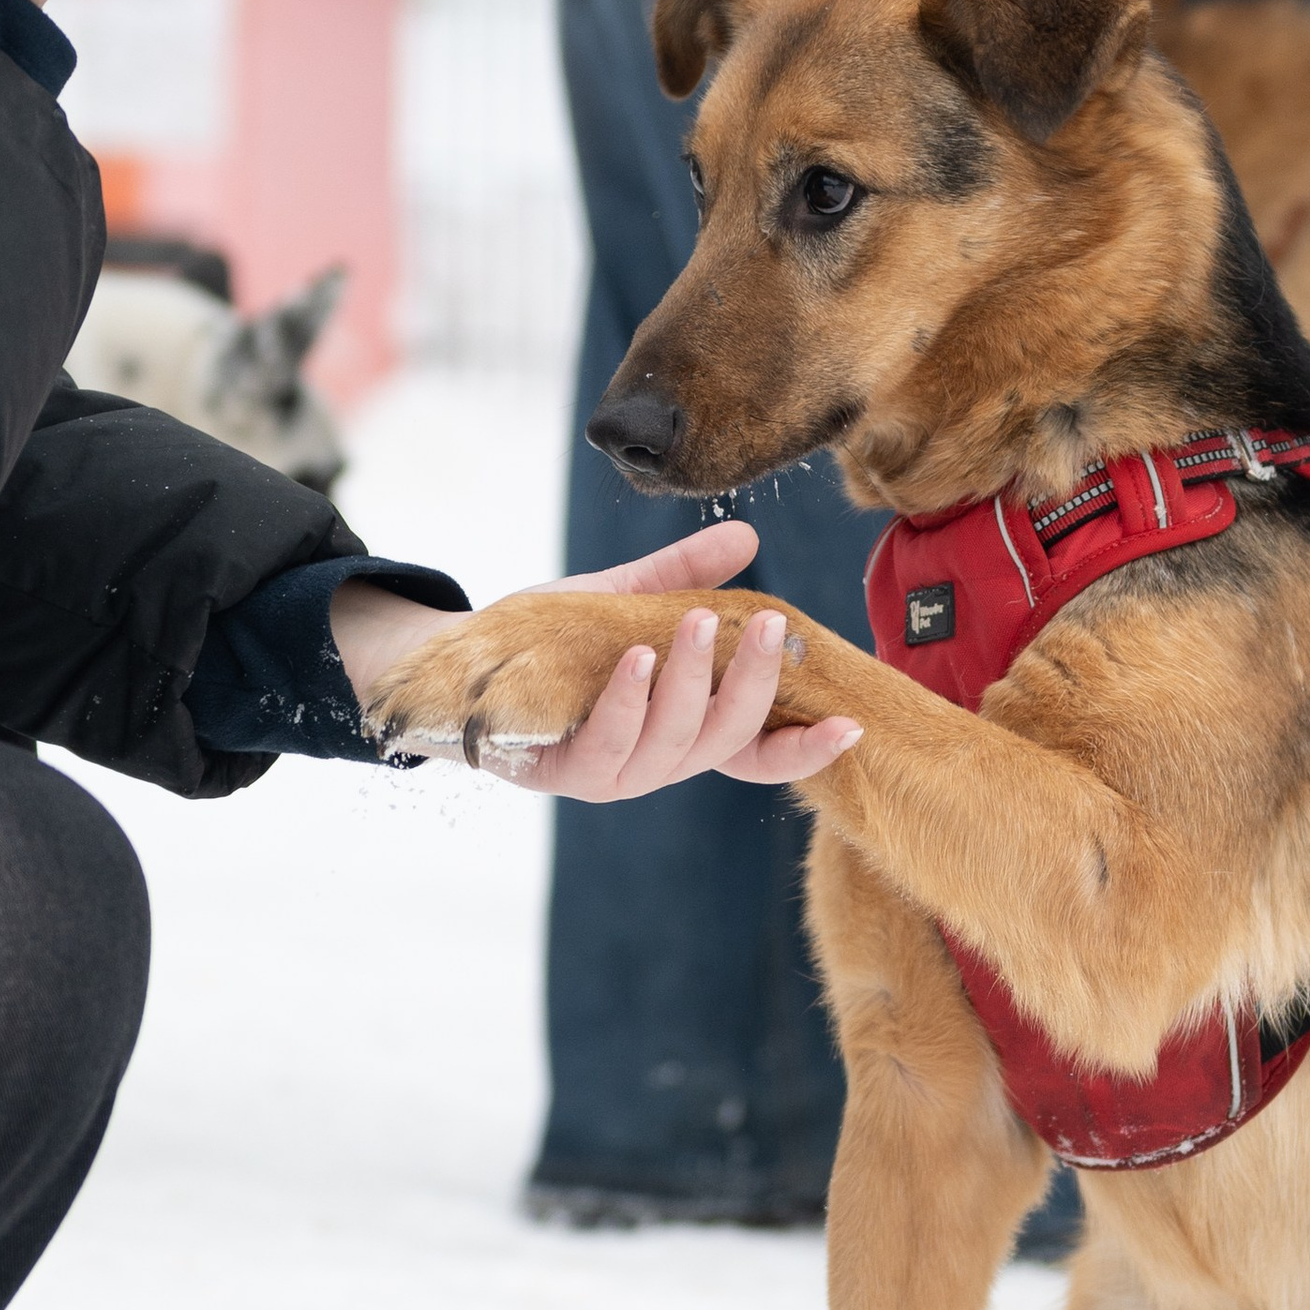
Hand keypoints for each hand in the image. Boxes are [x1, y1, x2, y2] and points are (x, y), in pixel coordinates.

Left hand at [327, 520, 859, 796]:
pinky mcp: (563, 774)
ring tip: (697, 625)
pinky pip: (610, 744)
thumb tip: (746, 535)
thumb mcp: (620, 599)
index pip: (755, 753)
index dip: (805, 749)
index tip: (852, 726)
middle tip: (768, 625)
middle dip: (752, 684)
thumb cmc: (545, 640)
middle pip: (726, 740)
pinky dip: (630, 700)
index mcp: (681, 729)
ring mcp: (612, 774)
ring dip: (691, 684)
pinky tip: (638, 657)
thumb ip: (680, 575)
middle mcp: (655, 763)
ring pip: (674, 745)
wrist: (457, 660)